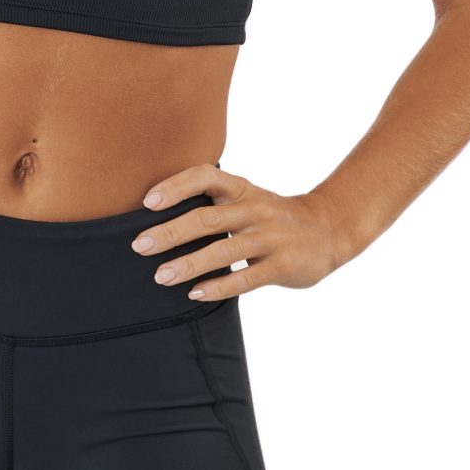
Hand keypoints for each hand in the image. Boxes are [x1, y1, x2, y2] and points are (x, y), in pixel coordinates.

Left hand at [130, 165, 345, 301]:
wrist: (329, 231)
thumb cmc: (271, 217)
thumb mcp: (246, 199)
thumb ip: (213, 203)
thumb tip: (157, 216)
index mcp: (242, 189)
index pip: (205, 176)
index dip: (176, 186)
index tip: (148, 202)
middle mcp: (255, 209)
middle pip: (208, 218)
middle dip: (171, 232)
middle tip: (140, 245)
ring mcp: (271, 237)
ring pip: (224, 251)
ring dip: (189, 264)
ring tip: (161, 275)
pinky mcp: (283, 265)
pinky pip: (246, 278)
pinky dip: (219, 286)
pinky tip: (195, 293)